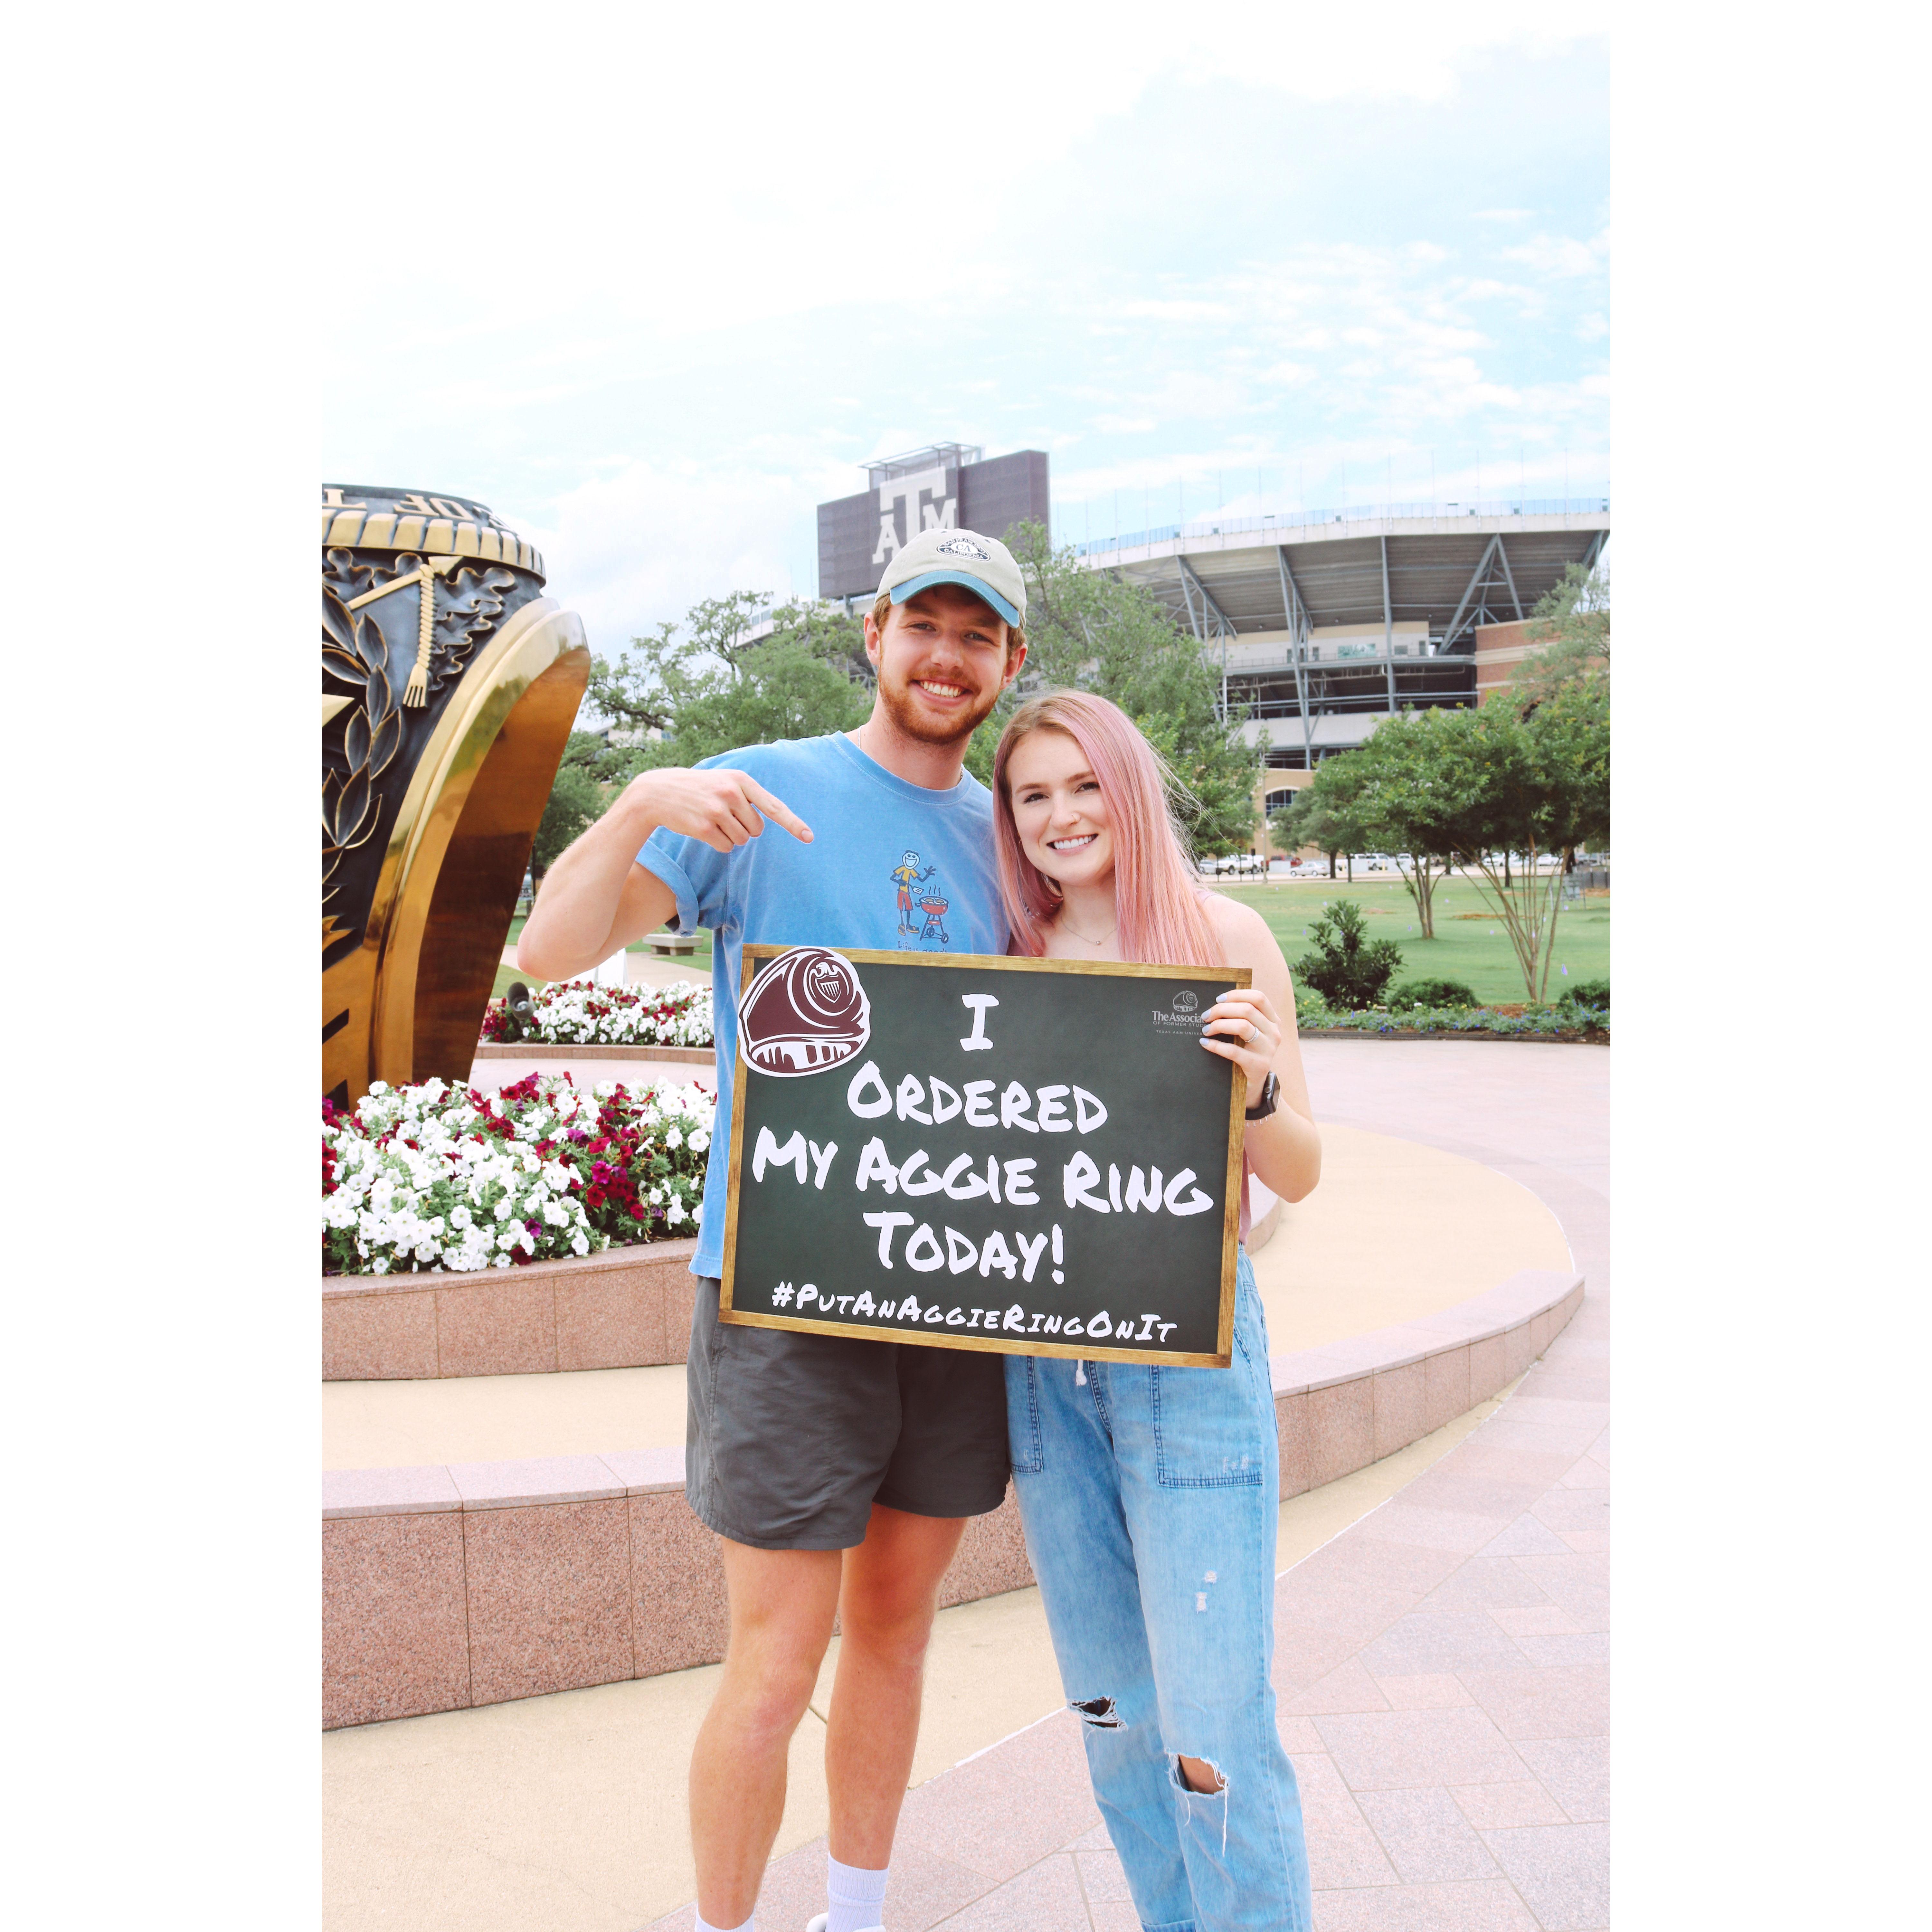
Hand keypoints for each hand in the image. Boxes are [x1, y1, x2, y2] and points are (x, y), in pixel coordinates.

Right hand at [623, 767, 812, 853]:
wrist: (657, 793)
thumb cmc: (696, 789)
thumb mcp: (722, 782)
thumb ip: (746, 796)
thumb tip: (764, 824)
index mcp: (741, 780)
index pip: (774, 806)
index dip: (793, 823)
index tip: (809, 837)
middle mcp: (731, 793)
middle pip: (757, 829)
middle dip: (744, 828)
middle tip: (723, 816)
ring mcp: (717, 810)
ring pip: (742, 840)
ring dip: (729, 836)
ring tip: (710, 819)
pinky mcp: (704, 826)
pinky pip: (726, 847)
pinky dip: (718, 843)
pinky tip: (702, 828)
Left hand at [1198, 988, 1281, 1088]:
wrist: (1254, 1085)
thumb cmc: (1246, 1053)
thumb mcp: (1250, 1034)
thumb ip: (1241, 1018)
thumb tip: (1215, 1004)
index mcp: (1273, 1021)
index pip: (1258, 998)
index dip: (1236, 995)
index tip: (1218, 999)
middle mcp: (1274, 1033)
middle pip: (1247, 1009)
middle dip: (1221, 1010)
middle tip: (1205, 1016)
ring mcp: (1268, 1049)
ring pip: (1243, 1026)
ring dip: (1219, 1025)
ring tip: (1206, 1030)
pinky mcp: (1258, 1065)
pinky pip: (1234, 1051)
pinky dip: (1216, 1045)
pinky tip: (1205, 1044)